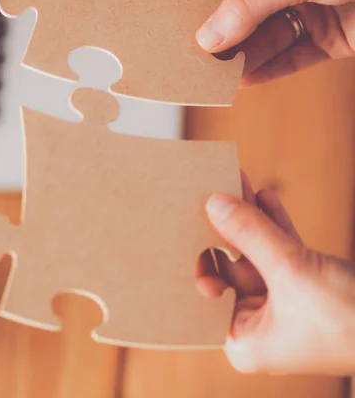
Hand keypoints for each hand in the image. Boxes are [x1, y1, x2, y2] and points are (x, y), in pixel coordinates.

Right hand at [195, 0, 354, 85]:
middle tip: (194, 57)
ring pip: (265, 41)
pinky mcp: (327, 41)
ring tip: (213, 76)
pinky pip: (290, 60)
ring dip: (242, 59)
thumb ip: (249, 4)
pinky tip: (243, 82)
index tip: (182, 26)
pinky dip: (267, 72)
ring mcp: (308, 13)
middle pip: (245, 15)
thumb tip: (207, 35)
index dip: (207, 4)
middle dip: (222, 36)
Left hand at [196, 173, 354, 374]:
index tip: (182, 220)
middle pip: (230, 265)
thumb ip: (251, 235)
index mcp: (242, 338)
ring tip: (234, 180)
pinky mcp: (304, 288)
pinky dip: (274, 225)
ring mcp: (281, 305)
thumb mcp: (291, 271)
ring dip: (249, 218)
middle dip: (223, 226)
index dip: (194, 253)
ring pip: (256, 253)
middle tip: (209, 189)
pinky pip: (281, 252)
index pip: (205, 289)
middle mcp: (256, 324)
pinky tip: (263, 195)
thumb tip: (216, 203)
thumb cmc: (350, 321)